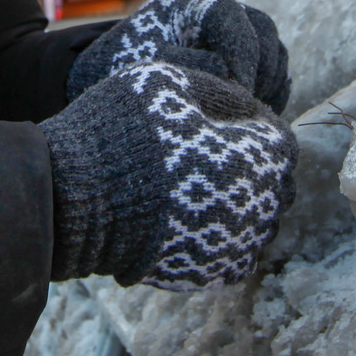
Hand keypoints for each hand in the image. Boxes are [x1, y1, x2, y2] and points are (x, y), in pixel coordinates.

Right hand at [41, 61, 296, 290]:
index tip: (221, 123)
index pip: (278, 139)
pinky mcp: (210, 273)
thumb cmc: (125, 128)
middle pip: (275, 185)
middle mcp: (261, 208)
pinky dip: (220, 236)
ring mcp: (236, 246)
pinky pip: (232, 253)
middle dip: (252, 168)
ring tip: (201, 188)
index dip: (250, 126)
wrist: (77, 194)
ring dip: (240, 204)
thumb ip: (223, 93)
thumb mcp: (176, 83)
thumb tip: (247, 107)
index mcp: (262, 157)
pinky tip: (191, 218)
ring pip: (258, 223)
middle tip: (211, 155)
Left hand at [68, 0, 291, 113]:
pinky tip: (256, 112)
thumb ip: (189, 68)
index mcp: (187, 7)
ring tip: (255, 110)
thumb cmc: (116, 71)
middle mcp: (210, 17)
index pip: (232, 18)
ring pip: (270, 49)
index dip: (242, 54)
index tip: (238, 90)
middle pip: (262, 30)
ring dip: (270, 80)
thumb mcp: (147, 68)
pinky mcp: (233, 60)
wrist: (96, 83)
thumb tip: (230, 76)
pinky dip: (269, 88)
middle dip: (262, 68)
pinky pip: (268, 68)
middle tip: (250, 103)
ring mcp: (224, 38)